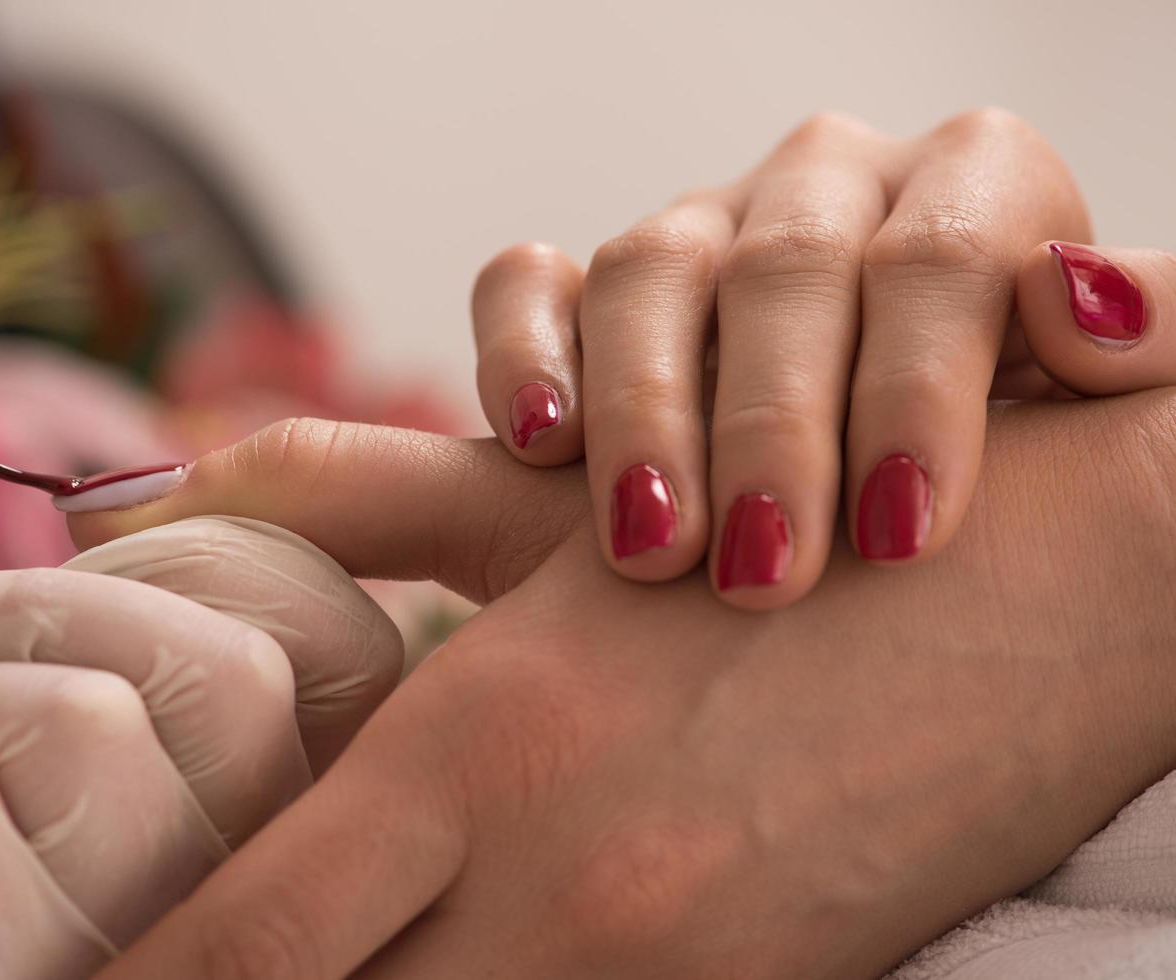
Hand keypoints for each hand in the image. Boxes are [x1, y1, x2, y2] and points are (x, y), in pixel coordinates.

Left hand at [0, 516, 401, 977]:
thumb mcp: (64, 679)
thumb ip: (161, 612)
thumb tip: (134, 494)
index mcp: (287, 815)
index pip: (351, 644)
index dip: (217, 557)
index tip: (87, 570)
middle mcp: (246, 902)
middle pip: (234, 675)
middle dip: (48, 607)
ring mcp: (142, 957)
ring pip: (83, 724)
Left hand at [71, 347, 1175, 977]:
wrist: (1028, 591)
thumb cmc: (771, 534)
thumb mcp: (548, 529)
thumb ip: (359, 512)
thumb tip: (166, 496)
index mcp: (480, 756)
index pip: (238, 948)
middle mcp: (555, 896)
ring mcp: (661, 979)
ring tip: (294, 978)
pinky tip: (431, 974)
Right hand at [471, 109, 1088, 606]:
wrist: (886, 510)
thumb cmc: (1018, 481)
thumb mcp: (1107, 422)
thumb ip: (1156, 345)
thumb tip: (1086, 306)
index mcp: (972, 188)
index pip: (944, 256)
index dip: (918, 389)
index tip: (903, 535)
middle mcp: (828, 192)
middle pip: (786, 266)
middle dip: (771, 426)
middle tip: (764, 571)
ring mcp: (701, 231)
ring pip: (651, 268)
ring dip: (644, 411)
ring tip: (651, 547)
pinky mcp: (592, 287)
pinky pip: (527, 282)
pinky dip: (521, 353)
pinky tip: (535, 439)